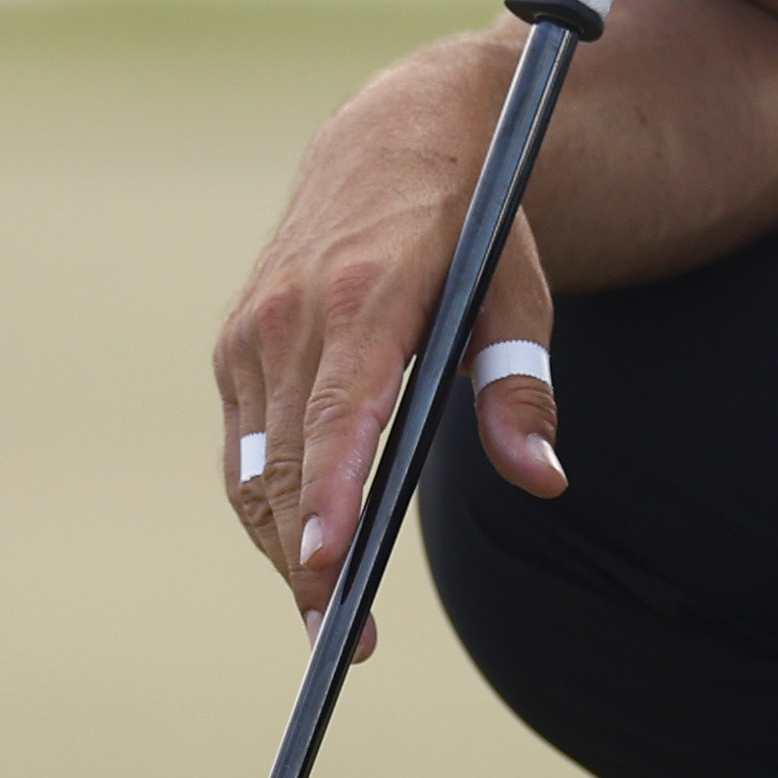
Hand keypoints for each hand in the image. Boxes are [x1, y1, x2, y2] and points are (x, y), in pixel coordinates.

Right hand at [210, 36, 566, 648]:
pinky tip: (301, 548)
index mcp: (366, 295)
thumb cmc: (472, 222)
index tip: (329, 570)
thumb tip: (543, 480)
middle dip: (306, 563)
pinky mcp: (235, 342)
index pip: (339, 415)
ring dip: (281, 548)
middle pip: (284, 464)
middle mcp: (292, 312)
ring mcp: (253, 328)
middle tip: (344, 642)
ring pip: (251, 469)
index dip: (330, 497)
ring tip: (325, 617)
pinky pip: (240, 446)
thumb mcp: (518, 292)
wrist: (392, 135)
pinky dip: (264, 503)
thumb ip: (523, 389)